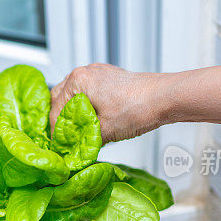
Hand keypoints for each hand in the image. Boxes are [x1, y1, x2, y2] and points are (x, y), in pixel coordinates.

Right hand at [50, 63, 169, 142]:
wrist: (164, 98)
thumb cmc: (138, 108)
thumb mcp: (104, 131)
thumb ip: (83, 139)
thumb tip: (73, 148)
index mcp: (78, 82)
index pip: (55, 111)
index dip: (56, 132)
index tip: (60, 146)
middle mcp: (85, 72)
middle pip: (59, 98)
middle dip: (60, 119)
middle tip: (65, 138)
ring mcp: (97, 73)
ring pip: (73, 94)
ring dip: (72, 111)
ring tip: (77, 130)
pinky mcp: (108, 77)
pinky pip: (87, 91)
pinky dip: (85, 105)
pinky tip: (91, 119)